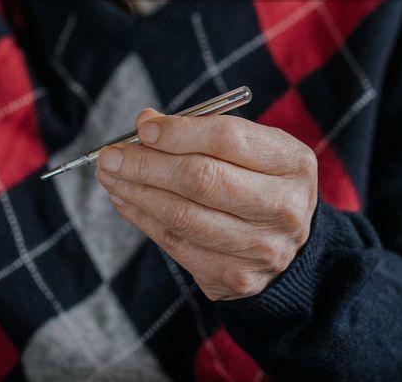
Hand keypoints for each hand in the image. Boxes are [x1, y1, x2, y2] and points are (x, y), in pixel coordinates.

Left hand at [96, 108, 318, 300]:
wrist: (288, 246)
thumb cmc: (258, 181)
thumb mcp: (247, 148)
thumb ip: (200, 131)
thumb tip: (146, 123)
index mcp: (292, 163)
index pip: (228, 139)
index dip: (180, 132)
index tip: (144, 128)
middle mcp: (284, 207)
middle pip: (201, 179)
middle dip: (147, 164)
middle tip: (110, 154)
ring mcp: (261, 248)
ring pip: (183, 216)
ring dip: (136, 192)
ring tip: (109, 175)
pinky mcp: (236, 278)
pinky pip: (176, 244)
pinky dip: (142, 218)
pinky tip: (124, 199)